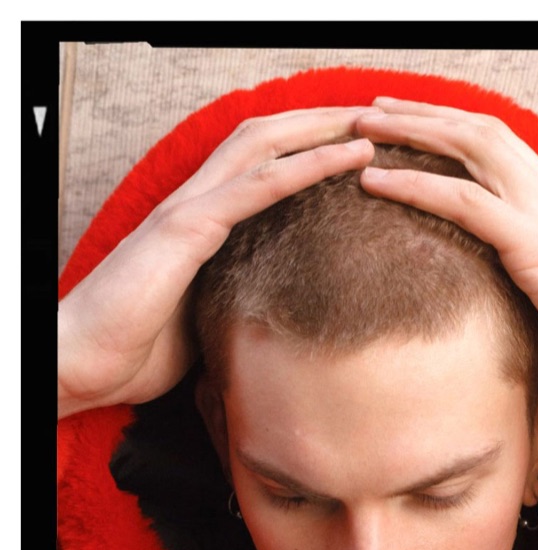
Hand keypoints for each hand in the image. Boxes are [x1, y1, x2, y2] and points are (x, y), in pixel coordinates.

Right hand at [58, 108, 374, 418]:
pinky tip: (349, 157)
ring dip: (323, 130)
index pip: (258, 164)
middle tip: (375, 120)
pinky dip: (309, 166)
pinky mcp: (187, 230)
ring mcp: (188, 210)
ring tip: (373, 125)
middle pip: (266, 138)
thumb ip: (232, 305)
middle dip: (322, 123)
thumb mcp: (201, 323)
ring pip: (266, 145)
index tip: (354, 148)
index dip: (305, 147)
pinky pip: (259, 185)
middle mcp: (193, 203)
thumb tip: (270, 324)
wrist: (84, 364)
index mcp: (197, 222)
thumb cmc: (134, 350)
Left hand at [357, 98, 537, 449]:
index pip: (501, 143)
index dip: (451, 127)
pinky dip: (415, 184)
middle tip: (371, 110)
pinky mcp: (537, 248)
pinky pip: (465, 202)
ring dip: (411, 134)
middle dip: (422, 114)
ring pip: (470, 148)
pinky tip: (376, 182)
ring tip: (361, 133)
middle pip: (480, 130)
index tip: (408, 123)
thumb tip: (506, 278)